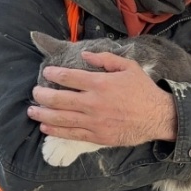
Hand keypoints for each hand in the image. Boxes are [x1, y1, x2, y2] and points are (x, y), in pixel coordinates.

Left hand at [29, 51, 176, 146]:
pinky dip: (56, 130)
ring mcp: (93, 121)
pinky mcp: (96, 136)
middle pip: (59, 99)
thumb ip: (105, 59)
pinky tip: (46, 127)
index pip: (69, 77)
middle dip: (42, 95)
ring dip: (43, 114)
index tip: (46, 73)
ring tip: (32, 111)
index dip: (53, 74)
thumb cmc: (143, 90)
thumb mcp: (128, 67)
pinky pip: (71, 134)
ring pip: (61, 118)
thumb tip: (85, 54)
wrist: (157, 116)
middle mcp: (93, 102)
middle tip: (34, 92)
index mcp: (100, 83)